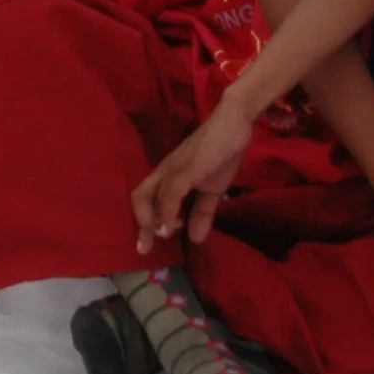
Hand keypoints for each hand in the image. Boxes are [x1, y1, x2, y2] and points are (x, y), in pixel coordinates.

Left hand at [132, 100, 253, 248]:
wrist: (234, 123)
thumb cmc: (221, 153)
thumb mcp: (213, 189)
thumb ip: (202, 213)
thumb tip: (196, 239)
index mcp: (168, 176)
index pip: (145, 199)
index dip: (145, 222)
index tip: (150, 244)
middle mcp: (165, 172)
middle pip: (139, 197)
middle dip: (140, 225)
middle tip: (144, 249)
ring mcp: (174, 169)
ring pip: (149, 195)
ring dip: (151, 221)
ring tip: (160, 238)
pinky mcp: (187, 168)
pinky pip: (171, 192)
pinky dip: (167, 212)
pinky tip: (170, 228)